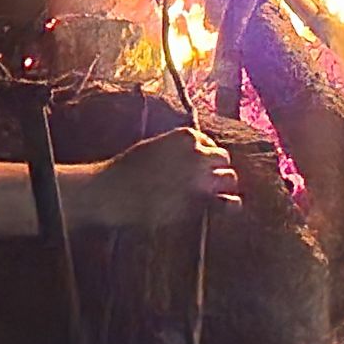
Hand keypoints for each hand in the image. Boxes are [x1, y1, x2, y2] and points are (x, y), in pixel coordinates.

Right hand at [64, 128, 239, 228]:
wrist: (113, 191)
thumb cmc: (128, 168)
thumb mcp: (154, 146)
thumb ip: (177, 149)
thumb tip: (192, 154)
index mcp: (186, 136)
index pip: (208, 143)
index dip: (202, 156)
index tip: (194, 167)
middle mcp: (198, 153)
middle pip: (222, 158)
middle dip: (214, 168)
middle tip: (203, 181)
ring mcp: (201, 177)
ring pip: (229, 177)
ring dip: (222, 185)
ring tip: (211, 194)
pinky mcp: (199, 201)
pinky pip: (227, 201)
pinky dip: (230, 204)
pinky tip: (230, 207)